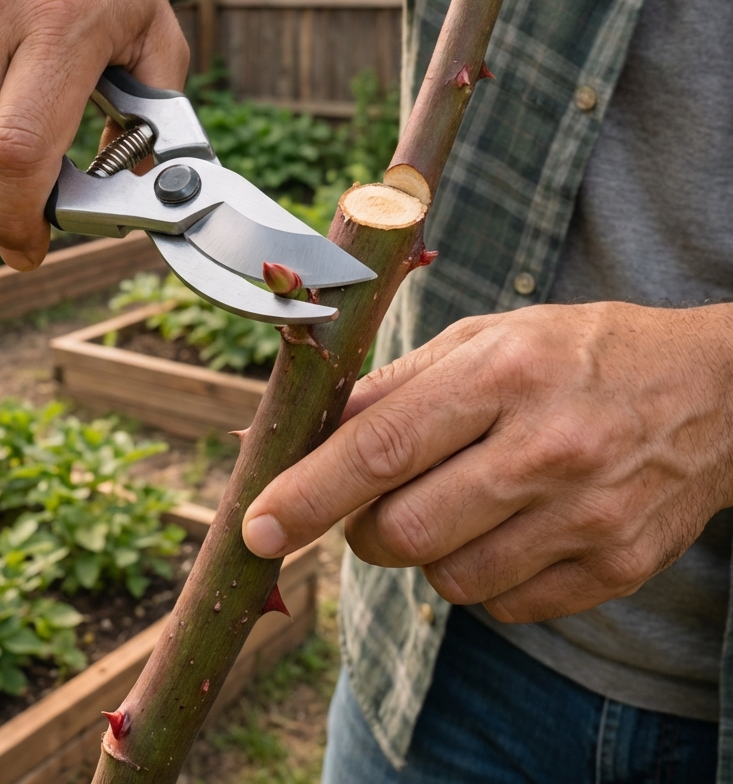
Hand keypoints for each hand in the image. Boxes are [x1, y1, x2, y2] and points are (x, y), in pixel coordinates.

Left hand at [242, 302, 732, 621]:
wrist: (714, 391)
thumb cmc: (577, 353)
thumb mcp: (485, 338)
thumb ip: (395, 386)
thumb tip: (312, 432)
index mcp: (501, 373)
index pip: (379, 447)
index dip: (307, 493)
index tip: (258, 527)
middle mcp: (545, 448)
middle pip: (403, 531)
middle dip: (361, 529)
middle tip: (371, 504)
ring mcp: (587, 515)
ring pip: (448, 580)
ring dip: (424, 552)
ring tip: (456, 501)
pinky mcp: (616, 567)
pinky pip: (504, 606)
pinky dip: (481, 576)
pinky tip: (506, 527)